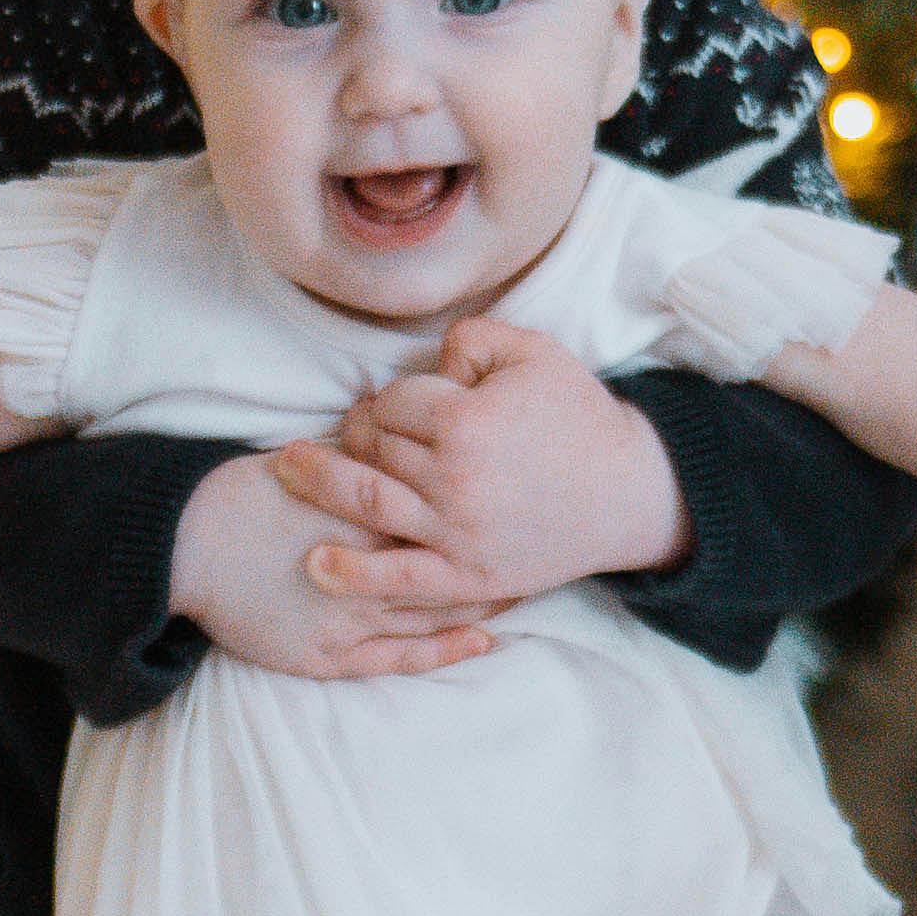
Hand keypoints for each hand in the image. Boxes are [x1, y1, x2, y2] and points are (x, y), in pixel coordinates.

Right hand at [169, 450, 503, 680]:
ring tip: (525, 587)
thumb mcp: (313, 462)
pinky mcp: (329, 655)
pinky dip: (444, 650)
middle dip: (496, 554)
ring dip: (483, 600)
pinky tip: (481, 642)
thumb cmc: (248, 495)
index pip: (443, 508)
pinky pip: (400, 658)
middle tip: (542, 543)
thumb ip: (361, 458)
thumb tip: (403, 434)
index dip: (485, 503)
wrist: (188, 544)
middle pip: (450, 560)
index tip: (524, 489)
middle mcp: (366, 566)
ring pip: (434, 611)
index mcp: (363, 513)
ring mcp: (350, 617)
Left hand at [269, 318, 691, 601]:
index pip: (394, 402)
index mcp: (466, 421)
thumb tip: (430, 356)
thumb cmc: (578, 418)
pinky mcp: (468, 576)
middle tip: (353, 428)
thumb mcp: (534, 353)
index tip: (396, 402)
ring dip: (321, 483)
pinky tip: (316, 563)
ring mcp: (457, 533)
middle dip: (358, 432)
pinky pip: (398, 577)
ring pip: (368, 502)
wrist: (628, 492)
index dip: (390, 397)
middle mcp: (454, 478)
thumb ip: (472, 338)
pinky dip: (353, 574)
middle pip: (375, 447)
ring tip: (288, 469)